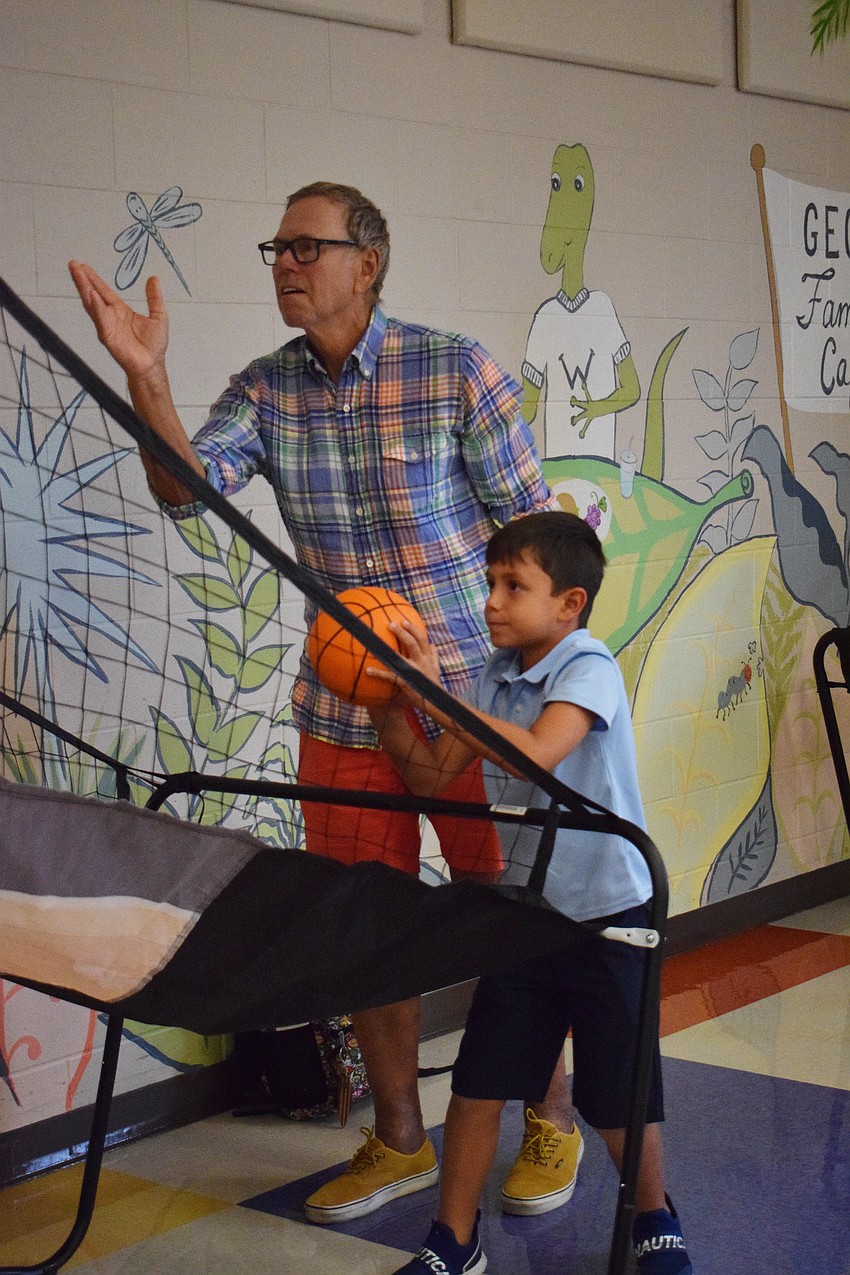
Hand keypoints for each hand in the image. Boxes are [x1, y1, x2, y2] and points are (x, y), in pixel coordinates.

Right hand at [68, 261, 168, 382]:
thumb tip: (154, 279)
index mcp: (120, 311)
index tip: (83, 266)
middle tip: (73, 264)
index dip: (94, 278)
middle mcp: (110, 316)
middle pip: (93, 294)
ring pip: (92, 304)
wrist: (152, 365)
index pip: (104, 291)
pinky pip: (100, 319)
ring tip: (78, 274)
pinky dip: (96, 307)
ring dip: (84, 289)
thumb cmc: (153, 346)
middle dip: (83, 280)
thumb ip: (154, 298)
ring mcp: (107, 325)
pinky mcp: (108, 336)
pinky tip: (91, 295)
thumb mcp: (158, 316)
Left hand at [365, 619, 440, 696]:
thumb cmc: (432, 685)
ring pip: (401, 657)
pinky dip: (379, 673)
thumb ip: (434, 656)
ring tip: (376, 643)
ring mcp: (414, 672)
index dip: (414, 629)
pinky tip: (368, 670)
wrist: (435, 702)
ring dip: (389, 649)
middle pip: (414, 643)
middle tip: (392, 624)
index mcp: (427, 658)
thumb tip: (433, 644)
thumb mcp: (436, 669)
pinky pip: (390, 676)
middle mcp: (422, 662)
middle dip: (404, 632)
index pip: (422, 639)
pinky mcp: (406, 682)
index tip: (405, 621)